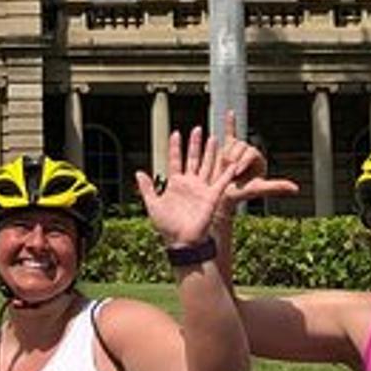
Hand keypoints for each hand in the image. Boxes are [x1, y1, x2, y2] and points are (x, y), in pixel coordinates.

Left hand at [135, 114, 297, 251]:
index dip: (175, 147)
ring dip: (210, 152)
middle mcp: (189, 183)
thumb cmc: (167, 226)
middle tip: (197, 128)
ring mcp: (201, 189)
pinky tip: (232, 161)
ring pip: (207, 165)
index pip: (175, 160)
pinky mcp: (212, 196)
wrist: (182, 242)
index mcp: (175, 184)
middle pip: (193, 158)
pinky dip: (227, 172)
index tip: (175, 133)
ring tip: (214, 137)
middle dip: (195, 144)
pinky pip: (221, 182)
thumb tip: (138, 172)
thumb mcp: (153, 205)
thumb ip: (147, 188)